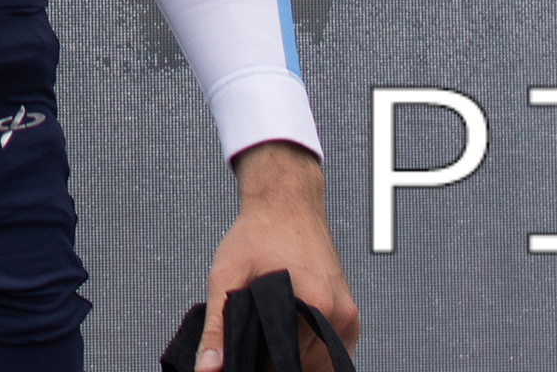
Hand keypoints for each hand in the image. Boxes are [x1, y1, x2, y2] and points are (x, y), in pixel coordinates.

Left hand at [198, 141, 357, 371]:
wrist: (287, 202)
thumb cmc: (257, 234)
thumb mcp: (227, 275)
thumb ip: (217, 327)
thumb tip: (207, 370)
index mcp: (315, 306)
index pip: (284, 367)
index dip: (258, 368)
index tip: (242, 361)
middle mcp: (339, 316)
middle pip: (305, 370)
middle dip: (274, 366)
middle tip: (251, 351)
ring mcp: (348, 318)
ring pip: (322, 368)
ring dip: (294, 365)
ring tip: (264, 345)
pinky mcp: (349, 318)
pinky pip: (332, 356)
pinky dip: (309, 358)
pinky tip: (284, 345)